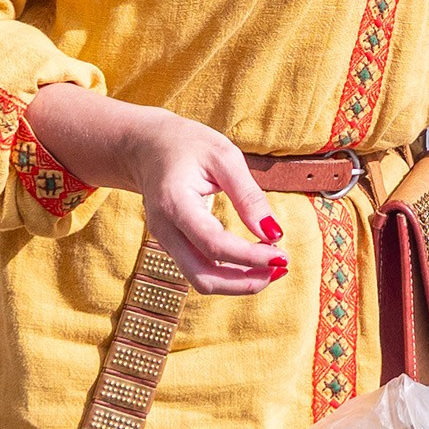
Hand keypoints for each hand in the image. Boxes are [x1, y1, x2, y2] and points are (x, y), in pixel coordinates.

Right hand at [25, 85, 283, 294]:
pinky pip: (201, 270)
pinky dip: (230, 273)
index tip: (282, 255)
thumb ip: (248, 195)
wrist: (146, 146)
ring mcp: (166, 241)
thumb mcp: (224, 156)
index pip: (213, 244)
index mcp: (174, 203)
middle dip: (245, 282)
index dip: (250, 257)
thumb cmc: (187, 145)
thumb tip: (274, 233)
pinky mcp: (174, 245)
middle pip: (203, 277)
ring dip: (240, 282)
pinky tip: (255, 261)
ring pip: (202, 280)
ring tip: (275, 267)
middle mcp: (165, 230)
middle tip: (282, 268)